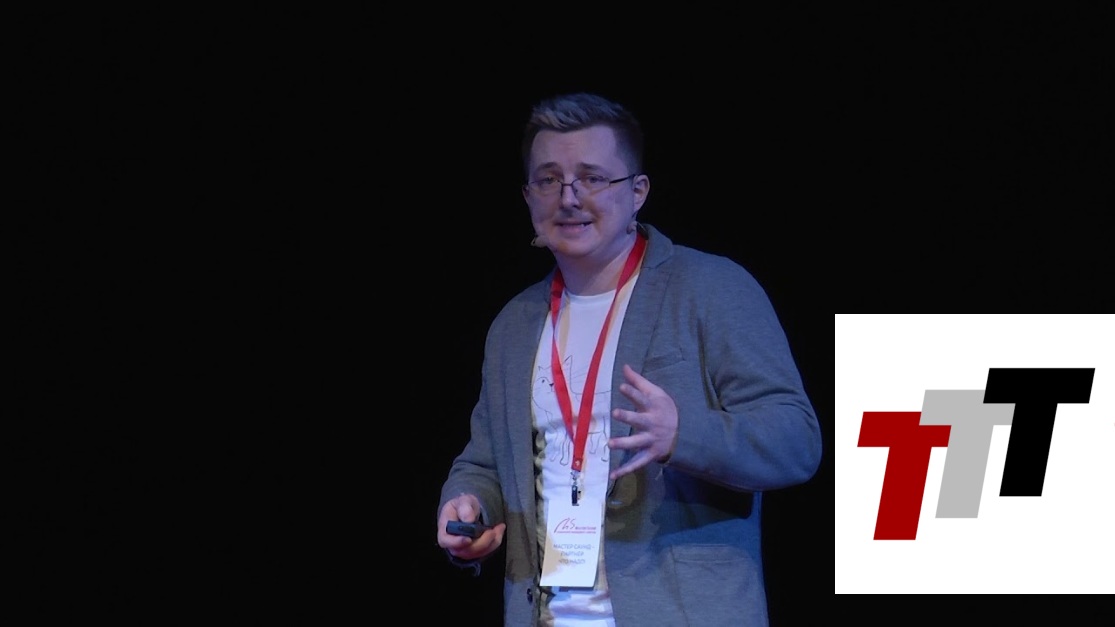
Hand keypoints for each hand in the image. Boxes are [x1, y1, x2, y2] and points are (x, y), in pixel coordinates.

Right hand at [436, 494, 505, 559]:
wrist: (468, 510)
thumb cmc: (462, 506)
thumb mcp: (463, 501)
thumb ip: (464, 508)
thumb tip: (468, 519)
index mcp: (444, 531)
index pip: (445, 541)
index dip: (456, 542)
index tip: (468, 539)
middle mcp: (453, 545)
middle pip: (465, 551)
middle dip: (481, 542)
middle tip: (492, 530)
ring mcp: (464, 550)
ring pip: (478, 553)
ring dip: (491, 542)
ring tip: (499, 527)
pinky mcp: (475, 552)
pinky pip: (486, 552)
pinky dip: (495, 542)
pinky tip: (499, 530)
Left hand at [608, 363, 678, 479]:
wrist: (685, 433)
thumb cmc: (665, 409)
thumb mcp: (656, 393)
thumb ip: (638, 382)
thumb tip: (624, 367)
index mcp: (653, 407)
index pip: (642, 398)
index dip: (632, 392)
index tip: (621, 386)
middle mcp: (652, 424)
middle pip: (639, 420)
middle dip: (628, 417)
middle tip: (615, 413)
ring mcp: (651, 440)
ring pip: (636, 443)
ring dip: (624, 443)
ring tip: (610, 444)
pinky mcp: (650, 454)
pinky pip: (637, 463)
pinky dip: (625, 471)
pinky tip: (613, 475)